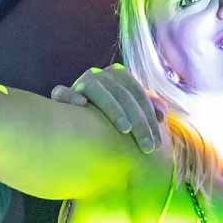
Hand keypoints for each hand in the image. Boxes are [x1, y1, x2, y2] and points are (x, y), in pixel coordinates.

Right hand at [51, 64, 166, 152]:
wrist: (78, 124)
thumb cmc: (112, 119)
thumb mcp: (133, 112)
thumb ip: (149, 108)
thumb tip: (162, 113)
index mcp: (118, 75)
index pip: (138, 93)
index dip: (150, 116)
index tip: (157, 142)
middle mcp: (99, 75)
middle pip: (122, 93)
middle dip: (139, 121)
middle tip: (147, 147)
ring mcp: (80, 82)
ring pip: (97, 89)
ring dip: (113, 108)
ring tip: (126, 129)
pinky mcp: (61, 94)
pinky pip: (62, 92)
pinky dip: (70, 96)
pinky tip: (81, 105)